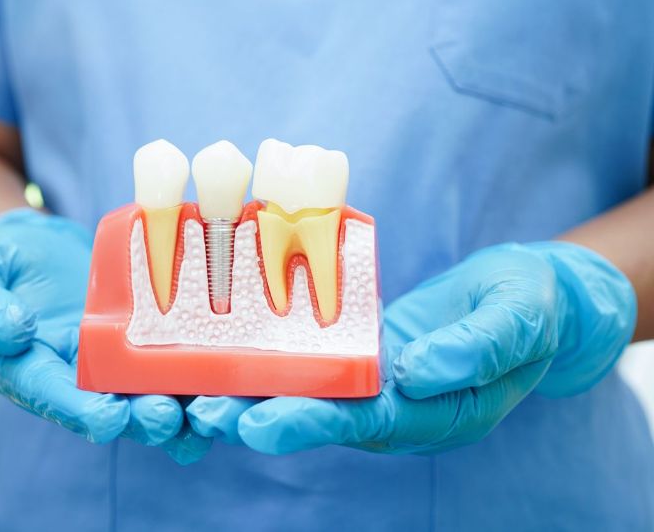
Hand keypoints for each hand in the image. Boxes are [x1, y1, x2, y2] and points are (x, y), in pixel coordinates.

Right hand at [0, 208, 210, 463]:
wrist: (32, 246)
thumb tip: (12, 330)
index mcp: (30, 371)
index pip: (55, 398)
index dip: (82, 412)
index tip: (108, 419)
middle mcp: (78, 377)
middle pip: (114, 409)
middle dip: (143, 418)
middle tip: (168, 416)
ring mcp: (117, 360)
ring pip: (153, 393)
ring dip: (183, 406)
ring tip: (210, 407)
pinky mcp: (147, 337)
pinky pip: (175, 359)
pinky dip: (203, 370)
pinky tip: (233, 371)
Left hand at [187, 242, 635, 453]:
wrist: (529, 298)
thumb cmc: (529, 307)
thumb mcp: (518, 318)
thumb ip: (476, 345)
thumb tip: (421, 370)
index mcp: (435, 412)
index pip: (364, 423)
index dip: (309, 422)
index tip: (257, 423)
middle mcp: (396, 406)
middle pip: (320, 416)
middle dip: (260, 416)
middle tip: (202, 414)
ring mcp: (376, 383)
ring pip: (306, 393)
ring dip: (252, 394)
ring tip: (193, 394)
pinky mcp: (362, 354)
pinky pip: (313, 360)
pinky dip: (271, 359)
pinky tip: (227, 351)